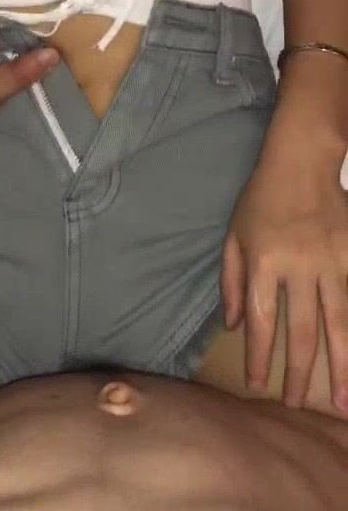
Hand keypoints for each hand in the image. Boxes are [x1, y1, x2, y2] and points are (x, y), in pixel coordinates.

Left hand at [221, 163, 347, 411]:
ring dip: (340, 365)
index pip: (261, 321)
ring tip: (343, 402)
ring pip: (338, 323)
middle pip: (301, 331)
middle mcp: (298, 267)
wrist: (302, 161)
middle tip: (298, 406)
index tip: (257, 385)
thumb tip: (233, 326)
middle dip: (300, 374)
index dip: (259, 356)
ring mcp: (330, 261)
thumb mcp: (234, 235)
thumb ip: (231, 281)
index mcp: (263, 261)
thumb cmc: (262, 198)